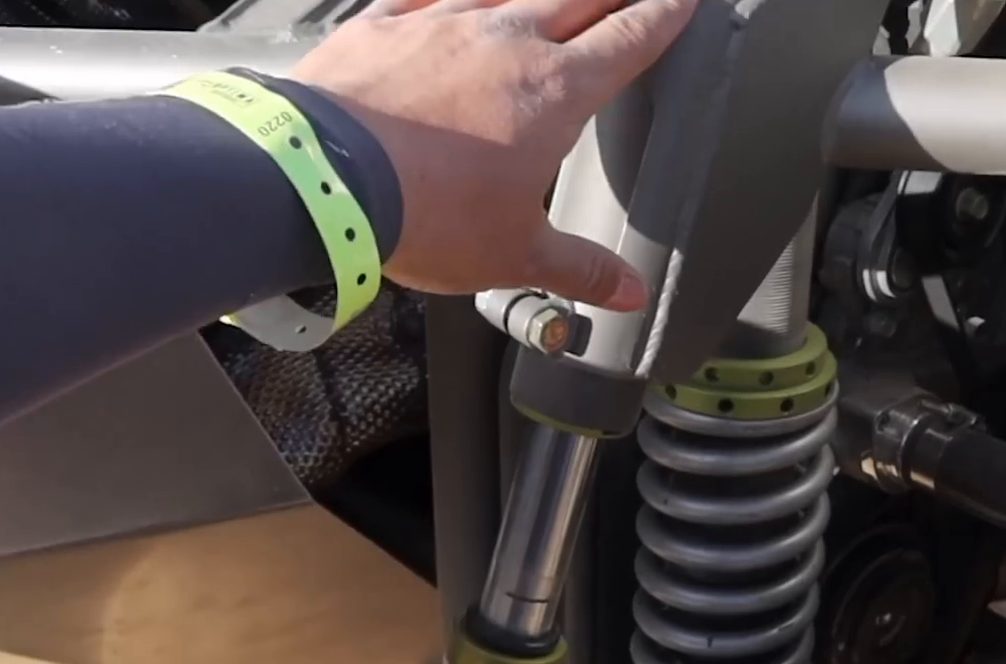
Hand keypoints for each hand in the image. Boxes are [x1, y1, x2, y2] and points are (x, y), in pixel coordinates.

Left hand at [293, 0, 697, 309]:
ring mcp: (440, 22)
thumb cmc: (424, 215)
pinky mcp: (382, 24)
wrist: (322, 179)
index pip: (629, 39)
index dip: (664, 16)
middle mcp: (505, 41)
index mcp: (555, 92)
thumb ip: (579, 268)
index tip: (684, 1)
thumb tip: (628, 291)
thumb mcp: (515, 256)